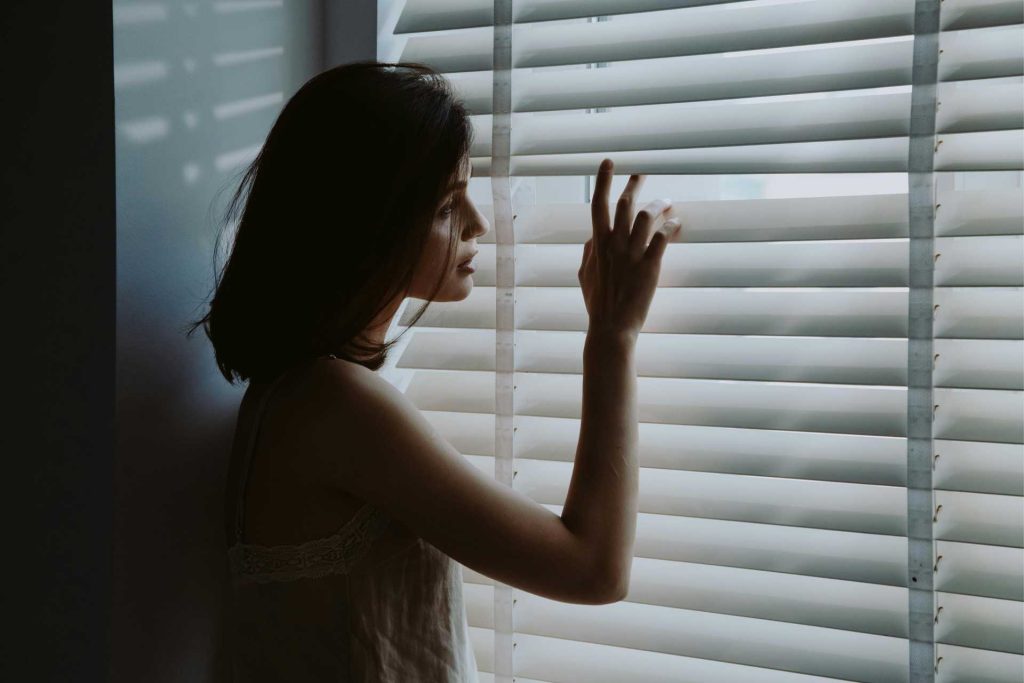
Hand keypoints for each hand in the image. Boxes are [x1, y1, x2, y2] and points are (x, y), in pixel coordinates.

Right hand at [578, 159, 680, 341]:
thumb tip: (592, 237)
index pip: (598, 204)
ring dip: (658, 205)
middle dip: (635, 184)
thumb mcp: (584, 274)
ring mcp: (632, 254)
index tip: (608, 162)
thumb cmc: (597, 302)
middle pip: (626, 204)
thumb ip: (587, 251)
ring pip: (646, 216)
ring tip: (666, 202)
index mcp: (597, 243)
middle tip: (643, 172)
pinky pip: (662, 237)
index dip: (603, 181)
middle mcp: (614, 244)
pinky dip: (670, 226)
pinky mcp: (650, 265)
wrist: (611, 326)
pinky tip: (676, 223)